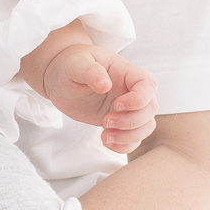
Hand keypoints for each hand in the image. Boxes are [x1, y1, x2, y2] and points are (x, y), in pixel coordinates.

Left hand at [42, 45, 157, 152]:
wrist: (60, 78)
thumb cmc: (70, 64)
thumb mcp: (77, 64)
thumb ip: (91, 71)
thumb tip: (105, 85)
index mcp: (125, 72)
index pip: (147, 85)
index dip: (139, 99)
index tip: (117, 105)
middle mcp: (129, 90)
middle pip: (150, 109)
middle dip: (131, 121)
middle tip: (106, 121)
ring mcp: (126, 108)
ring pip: (145, 126)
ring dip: (128, 136)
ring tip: (105, 136)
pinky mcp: (118, 122)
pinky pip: (132, 138)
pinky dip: (124, 145)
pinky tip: (106, 142)